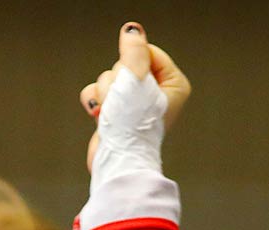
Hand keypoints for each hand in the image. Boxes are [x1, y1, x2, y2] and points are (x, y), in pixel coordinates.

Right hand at [79, 22, 190, 172]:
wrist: (117, 160)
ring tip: (112, 113)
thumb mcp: (136, 78)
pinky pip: (99, 92)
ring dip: (106, 93)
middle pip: (127, 64)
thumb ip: (134, 49)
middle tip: (123, 102)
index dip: (133, 62)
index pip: (148, 51)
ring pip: (110, 78)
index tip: (135, 82)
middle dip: (118, 81)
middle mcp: (156, 93)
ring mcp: (134, 104)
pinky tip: (100, 115)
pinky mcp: (116, 113)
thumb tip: (132, 30)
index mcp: (173, 84)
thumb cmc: (133, 124)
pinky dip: (96, 102)